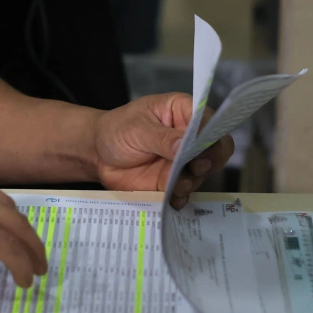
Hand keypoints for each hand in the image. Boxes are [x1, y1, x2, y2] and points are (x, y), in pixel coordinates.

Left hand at [94, 93, 234, 208]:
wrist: (97, 154)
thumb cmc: (116, 130)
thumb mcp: (137, 129)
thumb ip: (162, 138)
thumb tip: (184, 146)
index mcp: (183, 113)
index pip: (208, 121)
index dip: (211, 135)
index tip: (202, 148)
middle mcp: (188, 137)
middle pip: (215, 149)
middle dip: (209, 161)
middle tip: (195, 168)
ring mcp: (182, 161)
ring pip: (201, 173)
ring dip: (192, 180)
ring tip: (175, 185)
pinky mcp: (172, 181)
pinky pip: (184, 191)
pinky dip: (181, 197)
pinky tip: (173, 199)